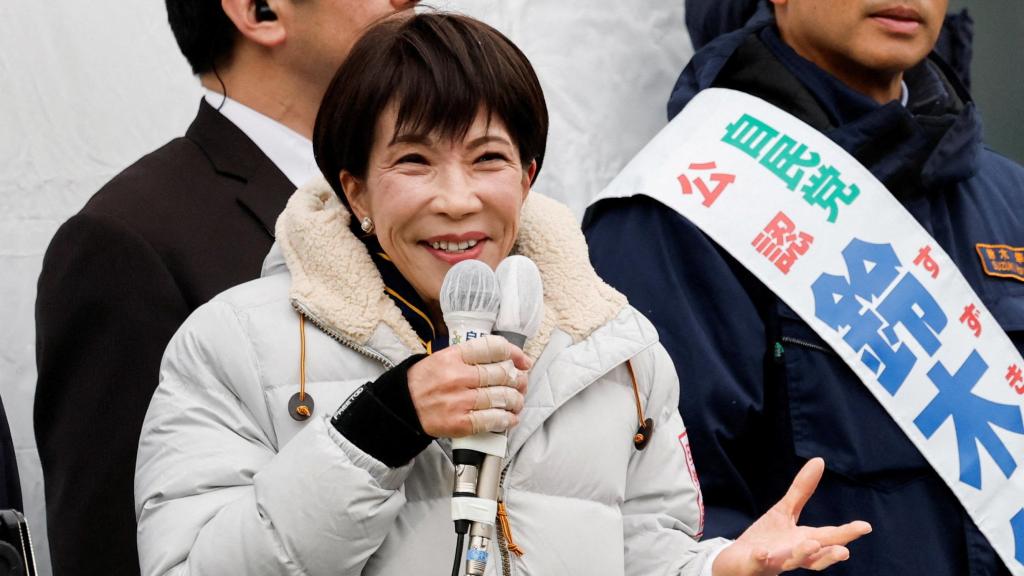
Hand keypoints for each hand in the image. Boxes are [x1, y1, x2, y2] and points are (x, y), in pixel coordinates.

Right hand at [408, 334, 530, 437]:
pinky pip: (492, 420)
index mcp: (454, 356)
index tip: (522, 361)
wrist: (402, 406)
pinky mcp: (460, 423)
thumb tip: (507, 360)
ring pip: (502, 397)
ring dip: (516, 400)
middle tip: (521, 383)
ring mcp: (459, 401)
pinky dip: (506, 419)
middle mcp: (458, 376)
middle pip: (502, 374)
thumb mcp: (443, 357)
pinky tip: (509, 418)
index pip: (493, 348)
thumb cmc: (425, 381)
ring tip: (516, 401)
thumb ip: (472, 356)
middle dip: (518, 380)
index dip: (514, 354)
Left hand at [712, 458, 871, 574]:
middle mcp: (794, 554)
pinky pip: (757, 563)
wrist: (739, 560)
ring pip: (790, 563)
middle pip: (815, 555)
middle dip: (830, 554)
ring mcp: (774, 561)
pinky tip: (761, 552)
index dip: (847, 533)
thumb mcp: (785, 511)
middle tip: (844, 551)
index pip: (829, 537)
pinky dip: (760, 559)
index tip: (865, 526)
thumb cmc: (768, 538)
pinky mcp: (753, 565)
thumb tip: (819, 460)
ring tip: (811, 544)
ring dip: (801, 555)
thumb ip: (802, 490)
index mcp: (804, 541)